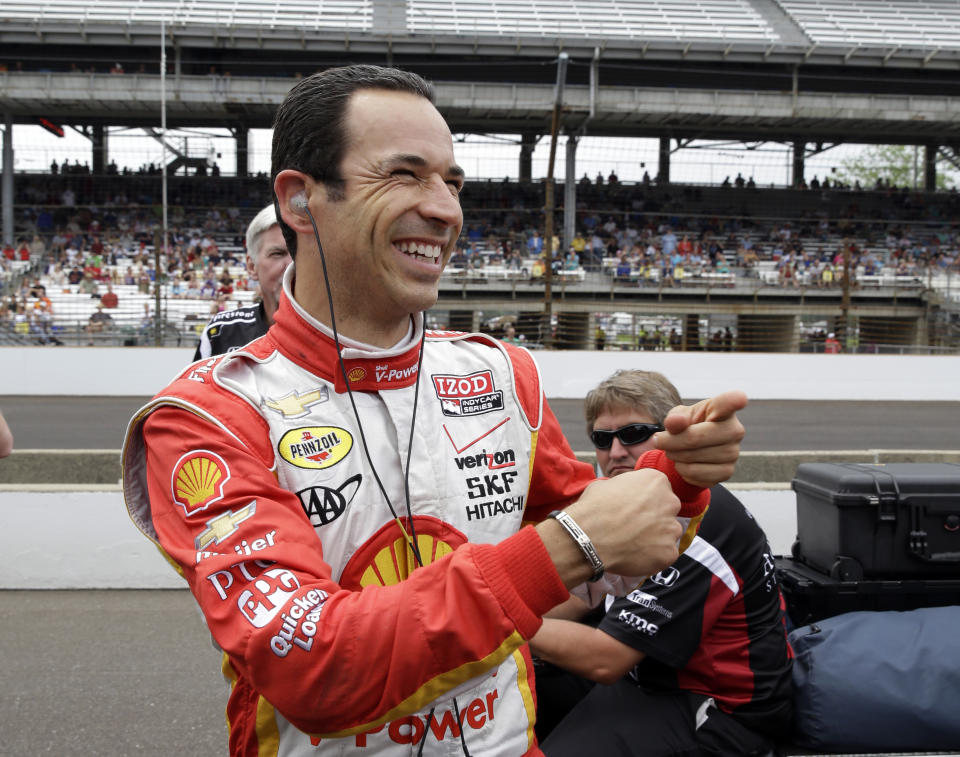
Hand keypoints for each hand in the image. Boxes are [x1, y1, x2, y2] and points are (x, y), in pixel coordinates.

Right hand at [564, 469, 680, 578]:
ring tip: (632, 543)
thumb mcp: (606, 484)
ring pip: (668, 533)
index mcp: (656, 481)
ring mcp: (672, 528)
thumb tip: (623, 496)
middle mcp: (670, 502)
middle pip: (666, 510)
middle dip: (654, 518)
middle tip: (634, 526)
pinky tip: (634, 555)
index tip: (633, 508)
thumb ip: (625, 489)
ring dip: (655, 537)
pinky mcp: (670, 552)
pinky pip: (665, 554)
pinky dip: (653, 557)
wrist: (588, 537)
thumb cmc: (594, 508)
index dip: (644, 500)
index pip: (658, 489)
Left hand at [655, 390, 746, 488]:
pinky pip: (695, 473)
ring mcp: (734, 453)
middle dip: (672, 441)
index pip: (732, 402)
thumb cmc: (688, 425)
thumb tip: (675, 422)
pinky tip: (683, 462)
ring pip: (693, 457)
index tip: (740, 399)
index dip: (736, 400)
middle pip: (696, 437)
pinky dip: (682, 470)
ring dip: (674, 455)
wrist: (692, 449)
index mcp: (723, 409)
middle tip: (660, 440)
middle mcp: (735, 430)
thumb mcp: (678, 416)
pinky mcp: (727, 472)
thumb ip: (675, 417)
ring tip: (673, 450)